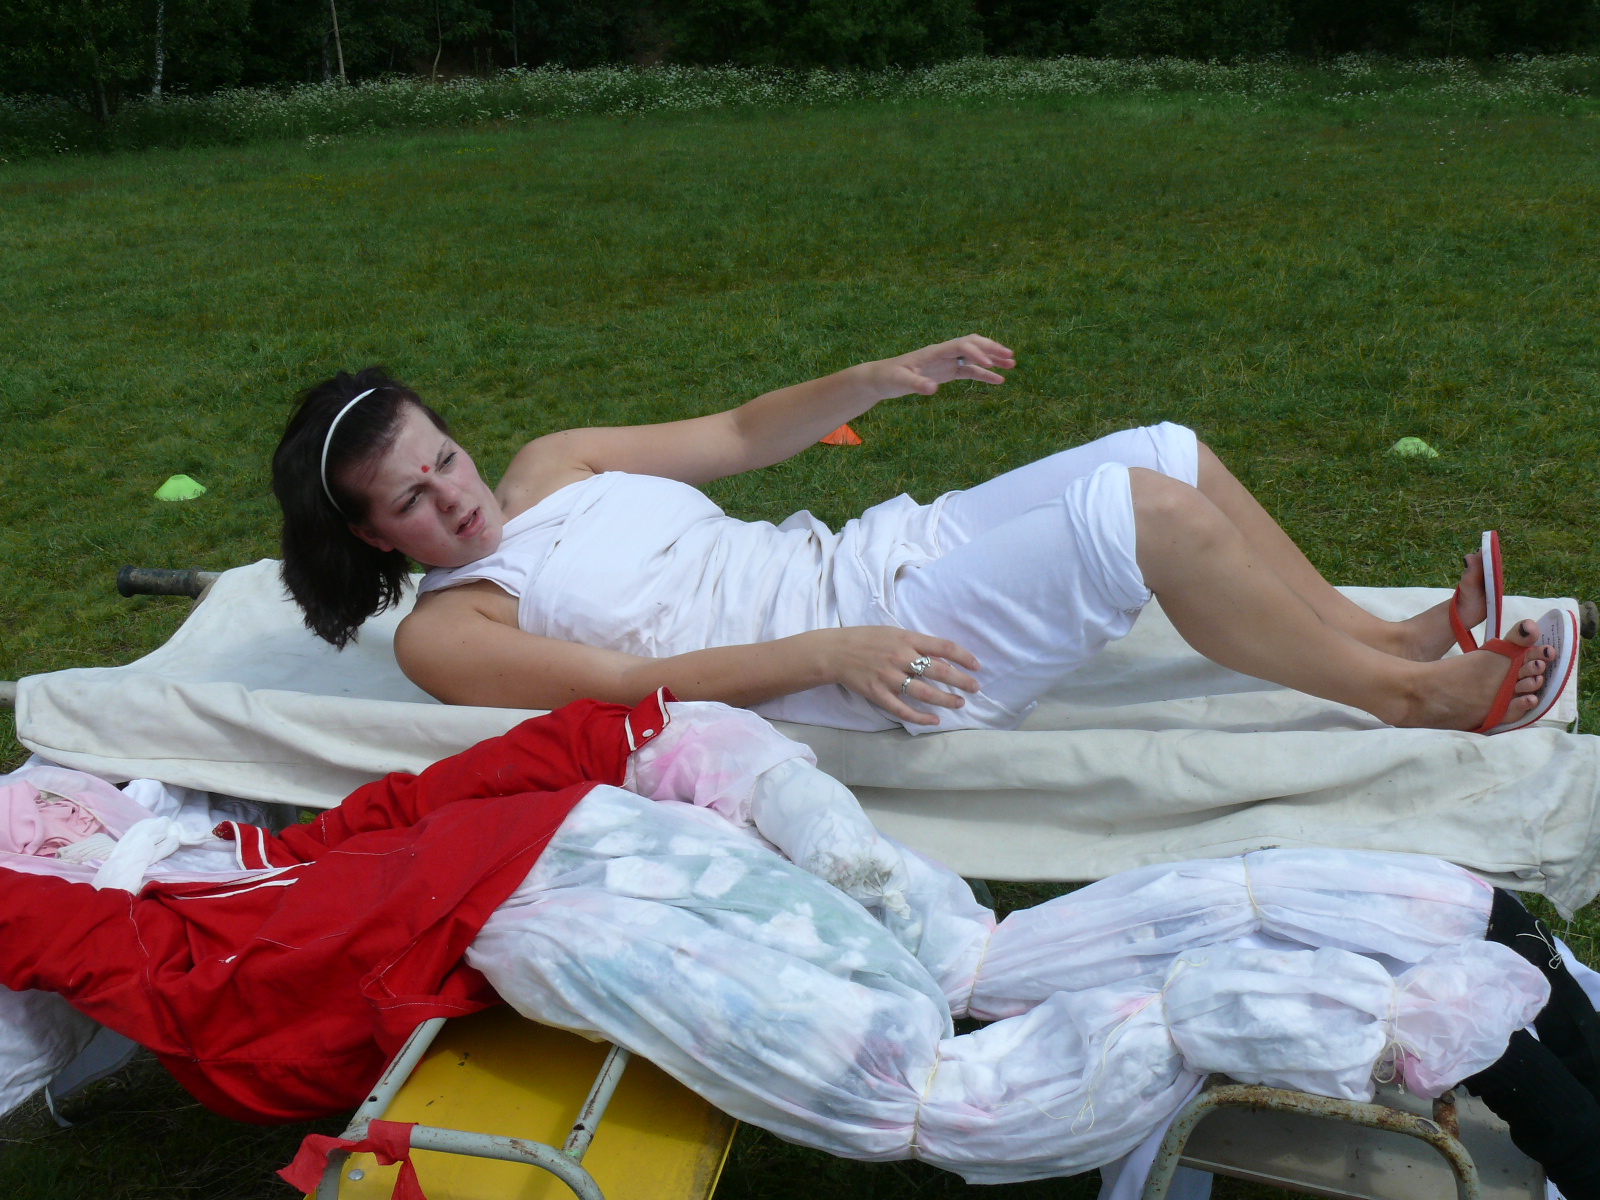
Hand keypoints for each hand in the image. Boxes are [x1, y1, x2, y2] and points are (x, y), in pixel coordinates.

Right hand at [816, 626, 980, 726]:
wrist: (835, 652)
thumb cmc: (867, 639)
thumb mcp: (894, 633)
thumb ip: (916, 644)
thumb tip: (941, 659)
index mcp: (906, 639)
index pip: (943, 647)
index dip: (963, 657)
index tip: (976, 665)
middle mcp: (900, 657)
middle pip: (939, 671)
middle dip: (961, 681)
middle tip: (975, 688)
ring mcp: (889, 677)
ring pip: (925, 693)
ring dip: (946, 700)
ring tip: (959, 703)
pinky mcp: (878, 694)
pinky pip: (903, 709)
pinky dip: (920, 717)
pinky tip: (934, 720)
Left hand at [865, 334, 1015, 400]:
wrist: (881, 378)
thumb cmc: (888, 377)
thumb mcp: (900, 382)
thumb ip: (917, 385)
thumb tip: (934, 389)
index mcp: (934, 352)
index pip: (961, 346)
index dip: (976, 353)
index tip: (990, 365)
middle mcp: (943, 353)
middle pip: (973, 345)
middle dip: (992, 349)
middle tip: (1010, 356)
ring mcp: (946, 362)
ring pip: (974, 357)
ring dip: (993, 360)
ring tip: (1012, 365)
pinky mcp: (946, 372)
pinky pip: (969, 371)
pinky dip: (984, 374)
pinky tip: (998, 380)